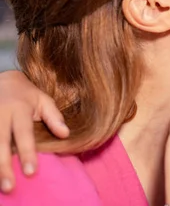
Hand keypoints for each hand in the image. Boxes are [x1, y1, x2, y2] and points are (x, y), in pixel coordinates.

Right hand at [0, 70, 68, 192]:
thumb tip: (66, 134)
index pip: (24, 134)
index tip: (31, 172)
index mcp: (18, 109)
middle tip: (10, 186)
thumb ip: (54, 117)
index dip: (27, 153)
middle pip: (0, 143)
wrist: (1, 80)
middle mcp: (0, 115)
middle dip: (4, 166)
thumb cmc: (26, 95)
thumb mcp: (43, 100)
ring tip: (0, 184)